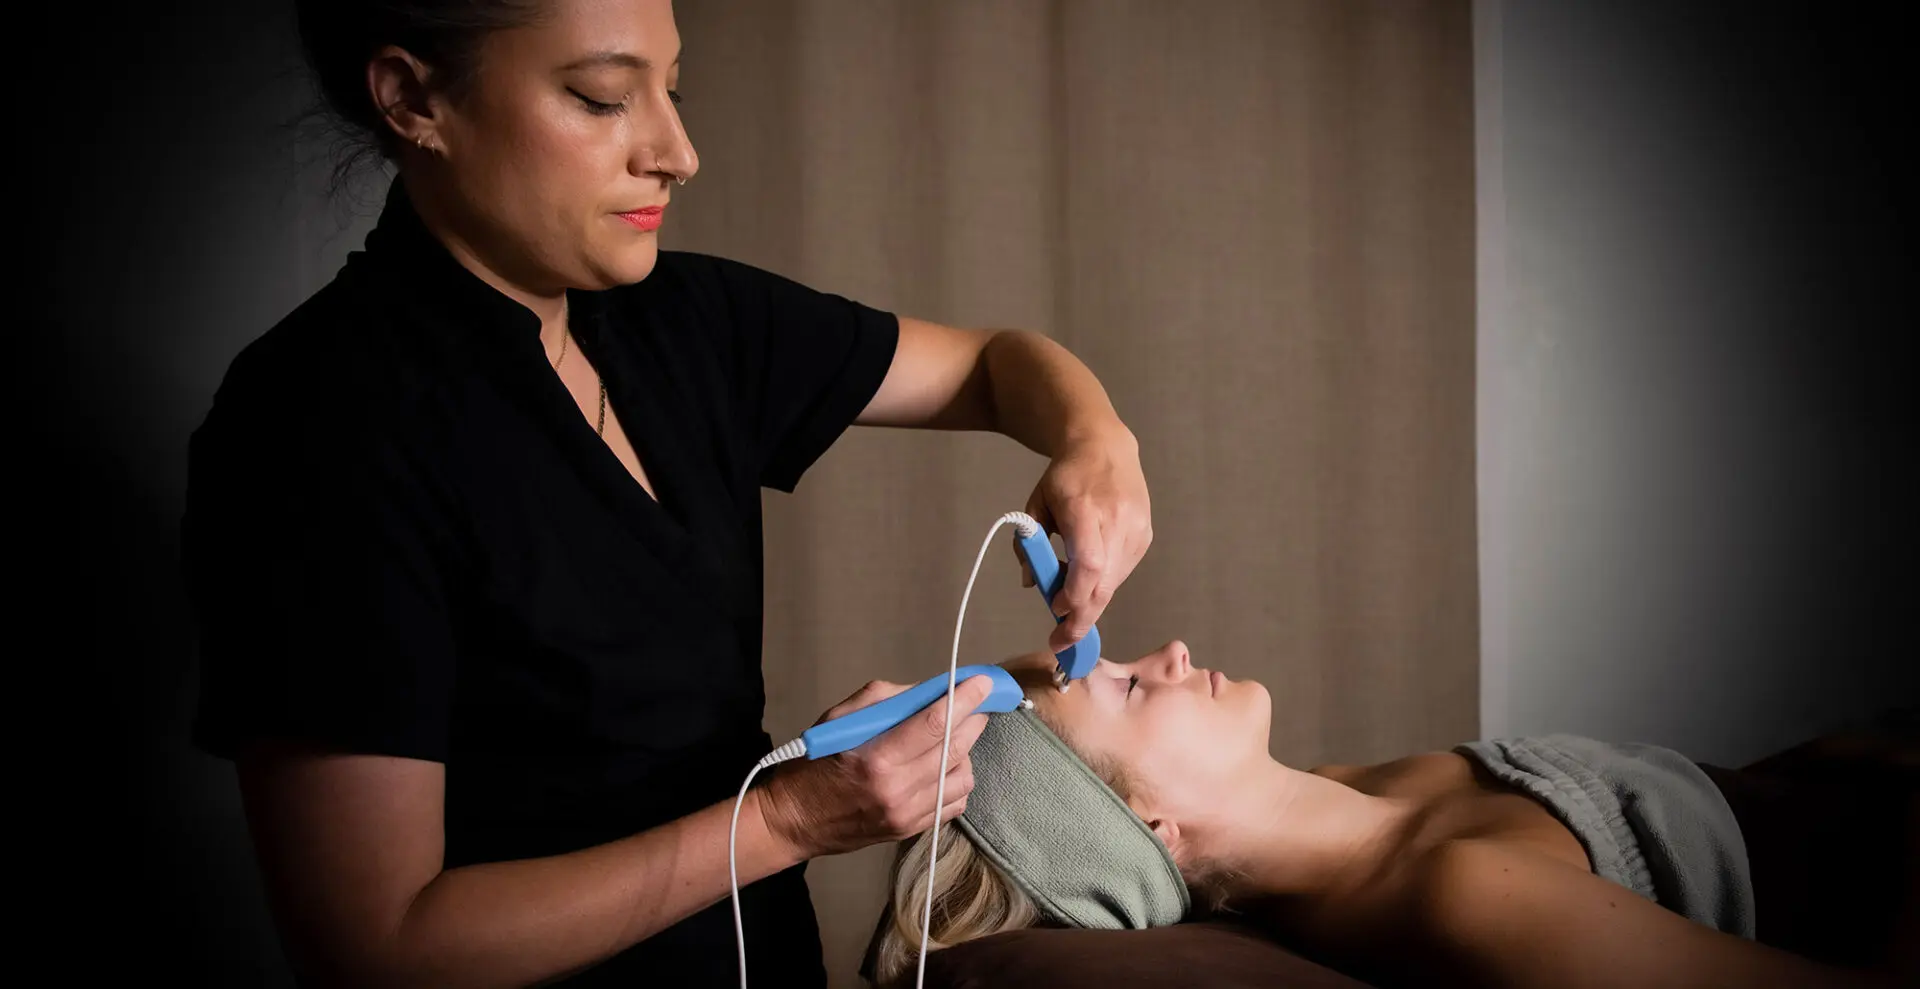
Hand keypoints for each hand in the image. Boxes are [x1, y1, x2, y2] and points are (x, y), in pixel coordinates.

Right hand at [757, 674, 993, 860]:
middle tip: (977, 702)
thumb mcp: (838, 719)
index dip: (964, 699)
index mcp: (876, 758)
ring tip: (954, 736)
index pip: (935, 723)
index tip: (983, 683)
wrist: (793, 821)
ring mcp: (907, 815)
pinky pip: (956, 803)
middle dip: (973, 719)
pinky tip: (946, 766)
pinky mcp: (911, 830)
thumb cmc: (812, 763)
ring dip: (967, 751)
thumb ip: (885, 701)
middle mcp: (897, 790)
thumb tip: (929, 691)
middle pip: (956, 748)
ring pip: (963, 777)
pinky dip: (958, 779)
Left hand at [1015, 424, 1150, 653]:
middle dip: (1082, 618)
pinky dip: (1103, 585)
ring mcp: (1136, 529)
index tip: (1054, 612)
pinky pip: (1122, 572)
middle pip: (1103, 582)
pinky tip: (1087, 583)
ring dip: (1090, 602)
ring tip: (1068, 608)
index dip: (1073, 595)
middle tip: (1062, 642)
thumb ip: (1029, 544)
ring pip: (1113, 582)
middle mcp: (1116, 520)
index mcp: (1084, 509)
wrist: (1105, 448)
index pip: (1088, 564)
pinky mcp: (1144, 536)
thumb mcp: (1037, 504)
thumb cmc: (1065, 477)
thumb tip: (1031, 582)